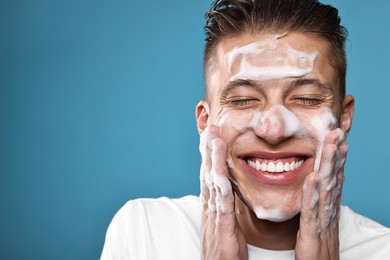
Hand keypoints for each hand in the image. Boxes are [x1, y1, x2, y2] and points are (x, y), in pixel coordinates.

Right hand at [199, 125, 247, 259]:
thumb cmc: (225, 258)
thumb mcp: (225, 230)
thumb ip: (225, 212)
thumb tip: (227, 194)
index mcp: (213, 211)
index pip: (211, 178)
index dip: (211, 157)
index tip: (212, 137)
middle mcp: (210, 212)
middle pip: (207, 175)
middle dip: (208, 151)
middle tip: (209, 127)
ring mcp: (214, 222)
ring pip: (212, 185)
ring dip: (212, 160)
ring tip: (213, 138)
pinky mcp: (222, 233)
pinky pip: (222, 206)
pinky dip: (220, 187)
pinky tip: (220, 171)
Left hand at [295, 128, 347, 259]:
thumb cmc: (318, 248)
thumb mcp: (319, 222)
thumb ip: (319, 204)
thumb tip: (317, 186)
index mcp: (328, 207)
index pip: (334, 178)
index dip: (337, 158)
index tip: (338, 138)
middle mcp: (328, 210)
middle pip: (333, 178)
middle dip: (335, 154)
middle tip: (337, 132)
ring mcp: (322, 220)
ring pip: (326, 189)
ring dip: (328, 166)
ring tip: (330, 145)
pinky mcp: (311, 232)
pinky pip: (311, 210)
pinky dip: (312, 193)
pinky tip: (313, 177)